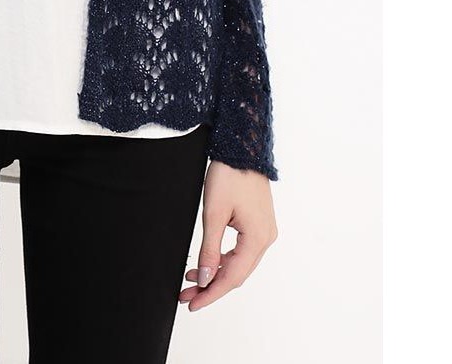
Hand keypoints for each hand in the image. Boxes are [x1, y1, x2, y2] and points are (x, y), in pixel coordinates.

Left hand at [179, 160, 276, 310]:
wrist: (241, 148)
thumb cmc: (229, 175)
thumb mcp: (213, 214)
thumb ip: (209, 250)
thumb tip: (204, 279)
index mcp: (258, 239)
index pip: (232, 277)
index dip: (211, 293)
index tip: (192, 304)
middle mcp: (266, 239)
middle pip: (236, 273)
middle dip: (210, 285)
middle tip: (185, 294)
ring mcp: (264, 231)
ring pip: (238, 263)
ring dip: (215, 272)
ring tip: (190, 279)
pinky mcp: (258, 223)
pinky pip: (240, 250)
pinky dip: (222, 258)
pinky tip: (206, 262)